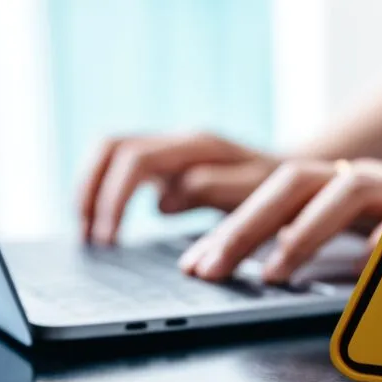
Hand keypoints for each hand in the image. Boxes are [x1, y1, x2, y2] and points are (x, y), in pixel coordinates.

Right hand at [80, 133, 277, 243]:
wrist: (295, 177)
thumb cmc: (279, 189)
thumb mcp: (257, 192)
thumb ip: (214, 190)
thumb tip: (163, 202)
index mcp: (198, 145)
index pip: (135, 160)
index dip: (114, 199)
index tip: (107, 241)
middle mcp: (179, 141)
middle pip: (112, 147)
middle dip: (91, 191)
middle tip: (87, 237)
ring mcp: (171, 149)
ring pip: (110, 153)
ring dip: (91, 190)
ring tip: (85, 233)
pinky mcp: (167, 164)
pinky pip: (122, 168)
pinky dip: (104, 193)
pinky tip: (103, 225)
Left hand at [179, 158, 381, 281]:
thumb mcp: (361, 237)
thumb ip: (322, 246)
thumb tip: (266, 269)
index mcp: (336, 185)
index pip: (271, 196)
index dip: (230, 226)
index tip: (197, 262)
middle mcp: (363, 177)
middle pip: (294, 183)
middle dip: (245, 226)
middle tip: (212, 267)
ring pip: (345, 191)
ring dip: (303, 232)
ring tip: (274, 272)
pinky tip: (364, 260)